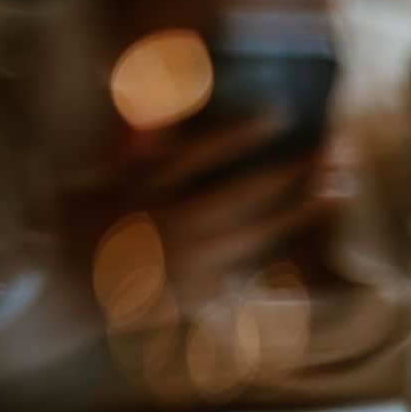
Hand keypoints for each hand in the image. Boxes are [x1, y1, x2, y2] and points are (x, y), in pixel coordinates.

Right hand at [62, 115, 341, 313]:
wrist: (69, 295)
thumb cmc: (78, 227)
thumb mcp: (88, 181)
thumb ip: (129, 152)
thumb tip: (163, 121)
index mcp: (142, 191)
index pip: (200, 155)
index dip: (243, 134)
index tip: (280, 115)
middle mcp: (171, 226)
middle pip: (244, 193)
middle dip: (292, 169)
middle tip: (332, 149)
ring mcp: (190, 262)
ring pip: (260, 232)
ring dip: (305, 209)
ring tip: (341, 187)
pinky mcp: (203, 293)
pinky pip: (252, 267)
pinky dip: (287, 246)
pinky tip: (316, 229)